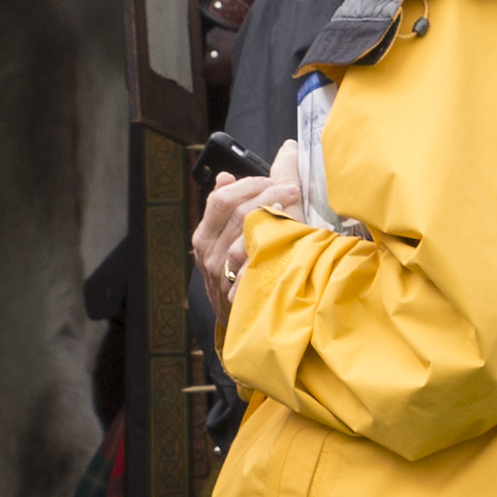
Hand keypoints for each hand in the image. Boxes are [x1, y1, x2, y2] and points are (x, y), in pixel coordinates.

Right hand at [193, 148, 301, 304]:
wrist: (233, 319)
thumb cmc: (230, 274)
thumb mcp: (218, 241)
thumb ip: (221, 210)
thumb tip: (225, 177)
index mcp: (203, 236)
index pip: (220, 199)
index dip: (246, 184)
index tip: (269, 179)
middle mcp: (209, 253)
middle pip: (237, 212)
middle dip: (267, 194)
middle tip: (291, 188)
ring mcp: (225, 271)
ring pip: (249, 232)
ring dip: (275, 213)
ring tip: (294, 203)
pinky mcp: (241, 286)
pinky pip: (259, 258)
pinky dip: (276, 240)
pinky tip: (291, 231)